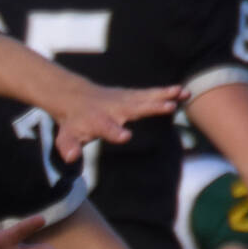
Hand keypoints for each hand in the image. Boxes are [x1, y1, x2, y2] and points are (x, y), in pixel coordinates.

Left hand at [52, 82, 183, 162]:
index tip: (125, 136)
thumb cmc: (73, 124)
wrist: (76, 98)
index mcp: (98, 122)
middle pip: (133, 109)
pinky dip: (165, 92)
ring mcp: (124, 101)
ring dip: (164, 96)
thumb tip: (70, 157)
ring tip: (182, 93)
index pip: (106, 128)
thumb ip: (68, 147)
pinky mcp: (132, 95)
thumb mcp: (65, 137)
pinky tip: (182, 91)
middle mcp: (114, 110)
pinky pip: (150, 93)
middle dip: (150, 108)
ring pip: (145, 98)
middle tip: (168, 108)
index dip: (115, 132)